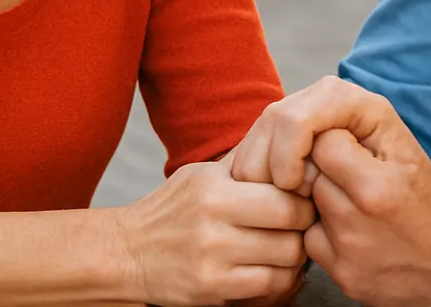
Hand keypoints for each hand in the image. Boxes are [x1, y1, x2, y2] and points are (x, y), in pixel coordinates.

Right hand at [116, 159, 313, 305]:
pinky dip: (278, 282)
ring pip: (286, 262)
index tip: (302, 201)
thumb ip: (244, 161)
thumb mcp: (203, 174)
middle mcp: (212, 221)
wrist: (127, 252)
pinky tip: (270, 270)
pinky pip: (267, 287)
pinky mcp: (210, 289)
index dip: (304, 200)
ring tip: (286, 249)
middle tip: (300, 228)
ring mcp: (211, 258)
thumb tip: (288, 140)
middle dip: (304, 229)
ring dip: (294, 259)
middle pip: (292, 229)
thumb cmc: (172, 210)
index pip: (285, 196)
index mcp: (214, 187)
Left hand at [231, 78, 430, 305]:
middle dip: (322, 170)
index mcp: (376, 186)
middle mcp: (358, 222)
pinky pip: (308, 242)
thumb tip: (307, 121)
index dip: (332, 139)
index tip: (351, 148)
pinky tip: (350, 231)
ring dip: (320, 201)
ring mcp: (348, 253)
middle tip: (351, 177)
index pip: (320, 142)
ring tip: (352, 203)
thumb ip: (354, 121)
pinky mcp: (343, 278)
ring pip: (303, 207)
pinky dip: (322, 234)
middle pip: (308, 175)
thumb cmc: (423, 193)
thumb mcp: (401, 143)